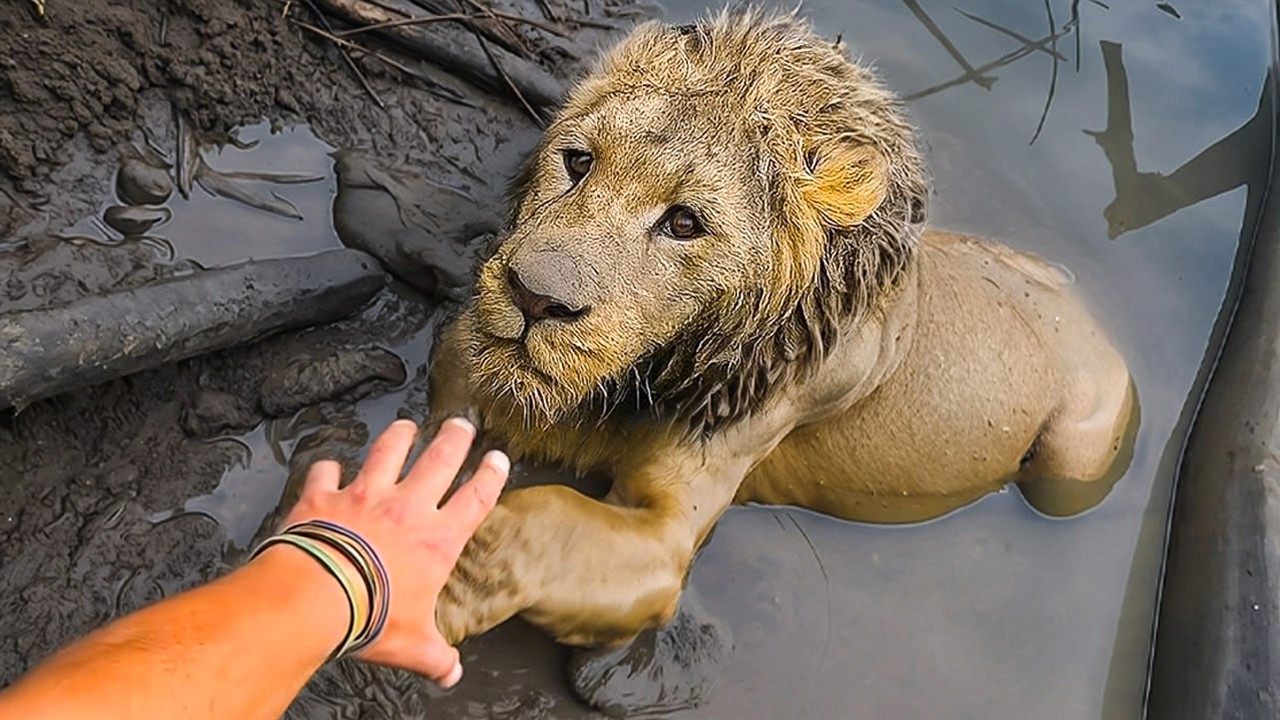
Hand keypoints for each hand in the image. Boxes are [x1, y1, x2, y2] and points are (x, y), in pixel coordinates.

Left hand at [278, 417, 507, 688]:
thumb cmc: (371, 616)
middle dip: (454, 439)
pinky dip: (327, 469)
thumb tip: (450, 673)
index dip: (491, 476)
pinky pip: (326, 472)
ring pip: (389, 451)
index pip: (475, 498)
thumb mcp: (412, 644)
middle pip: (439, 460)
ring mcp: (365, 495)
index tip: (499, 459)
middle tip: (461, 425)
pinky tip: (328, 466)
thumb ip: (435, 655)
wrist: (317, 596)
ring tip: (406, 425)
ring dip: (399, 436)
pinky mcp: (325, 495)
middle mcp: (407, 507)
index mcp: (437, 539)